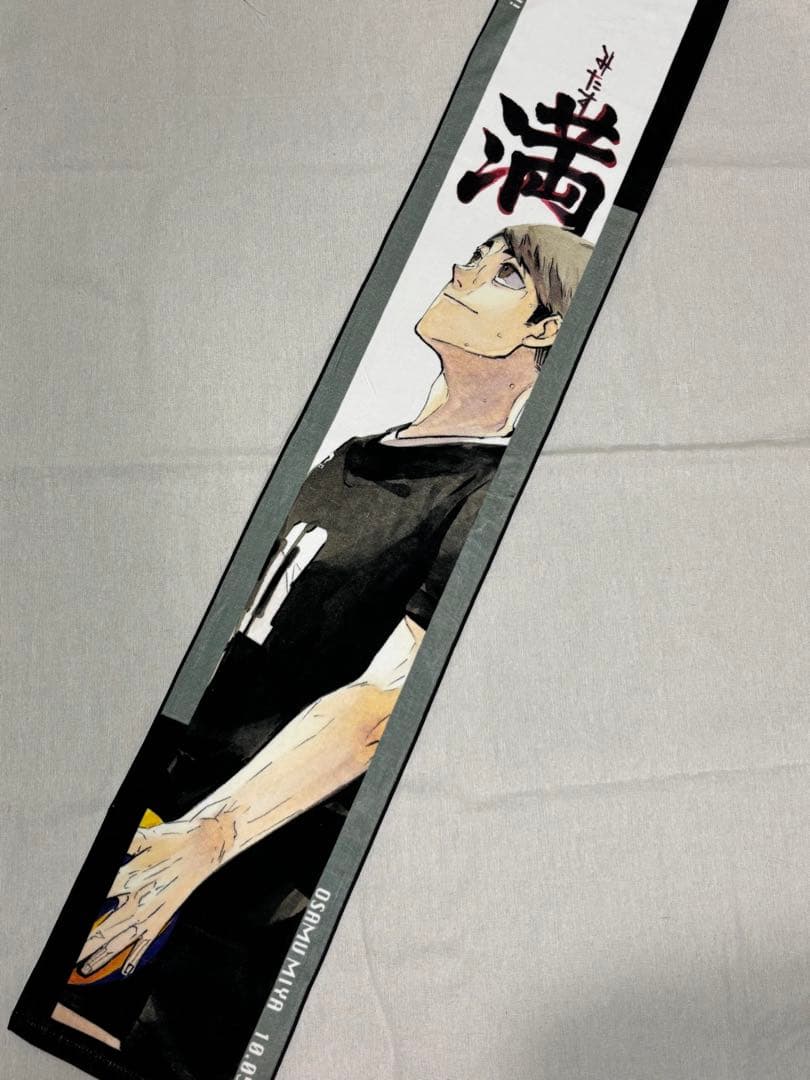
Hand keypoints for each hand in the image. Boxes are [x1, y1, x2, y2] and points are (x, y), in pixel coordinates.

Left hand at [75, 814, 231, 978]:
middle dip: (87, 945)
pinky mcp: (163, 916)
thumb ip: (124, 843)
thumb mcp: (144, 836)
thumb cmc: (174, 839)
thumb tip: (106, 842)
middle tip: (70, 958)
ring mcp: (152, 911)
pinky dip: (136, 956)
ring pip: (123, 939)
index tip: (66, 923)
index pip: (99, 897)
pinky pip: (147, 941)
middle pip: (107, 927)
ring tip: (86, 969)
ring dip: (104, 955)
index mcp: (131, 877)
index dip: (83, 911)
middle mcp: (140, 899)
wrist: (204, 847)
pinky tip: (125, 969)